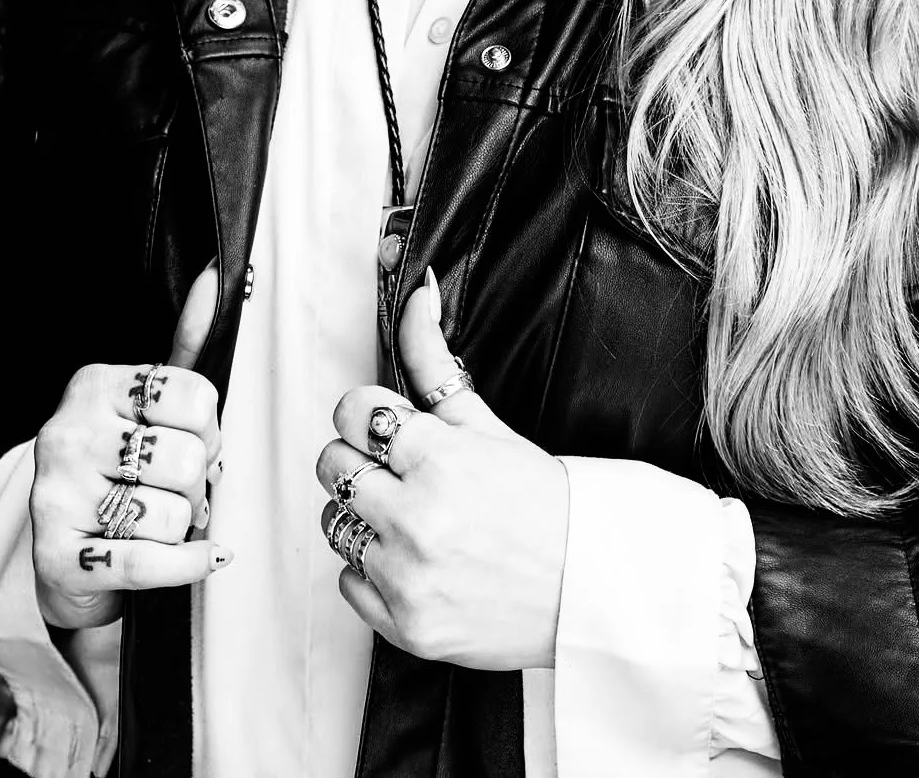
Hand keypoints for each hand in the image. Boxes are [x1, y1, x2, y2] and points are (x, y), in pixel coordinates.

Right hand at [31, 262, 230, 627]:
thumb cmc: (121, 472)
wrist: (70, 562)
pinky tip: (203, 558)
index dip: (210, 429)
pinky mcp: (58, 558)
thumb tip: (218, 275)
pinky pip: (151, 564)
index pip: (194, 396)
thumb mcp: (149, 406)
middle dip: (199, 484)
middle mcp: (66, 433)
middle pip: (186, 459)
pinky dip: (189, 565)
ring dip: (184, 527)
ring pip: (173, 515)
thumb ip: (186, 345)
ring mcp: (56, 496)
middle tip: (181, 490)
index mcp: (93, 385)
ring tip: (161, 521)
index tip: (194, 441)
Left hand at [314, 269, 568, 669]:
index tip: (392, 430)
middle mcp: (415, 516)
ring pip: (333, 523)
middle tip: (403, 473)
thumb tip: (417, 292)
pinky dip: (373, 572)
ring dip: (363, 517)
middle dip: (361, 460)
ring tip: (410, 518)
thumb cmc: (541, 501)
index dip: (371, 416)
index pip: (350, 411)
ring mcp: (407, 575)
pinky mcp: (405, 626)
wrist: (588, 587)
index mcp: (436, 456)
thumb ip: (433, 356)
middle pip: (331, 465)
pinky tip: (414, 561)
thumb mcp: (485, 420)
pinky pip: (347, 583)